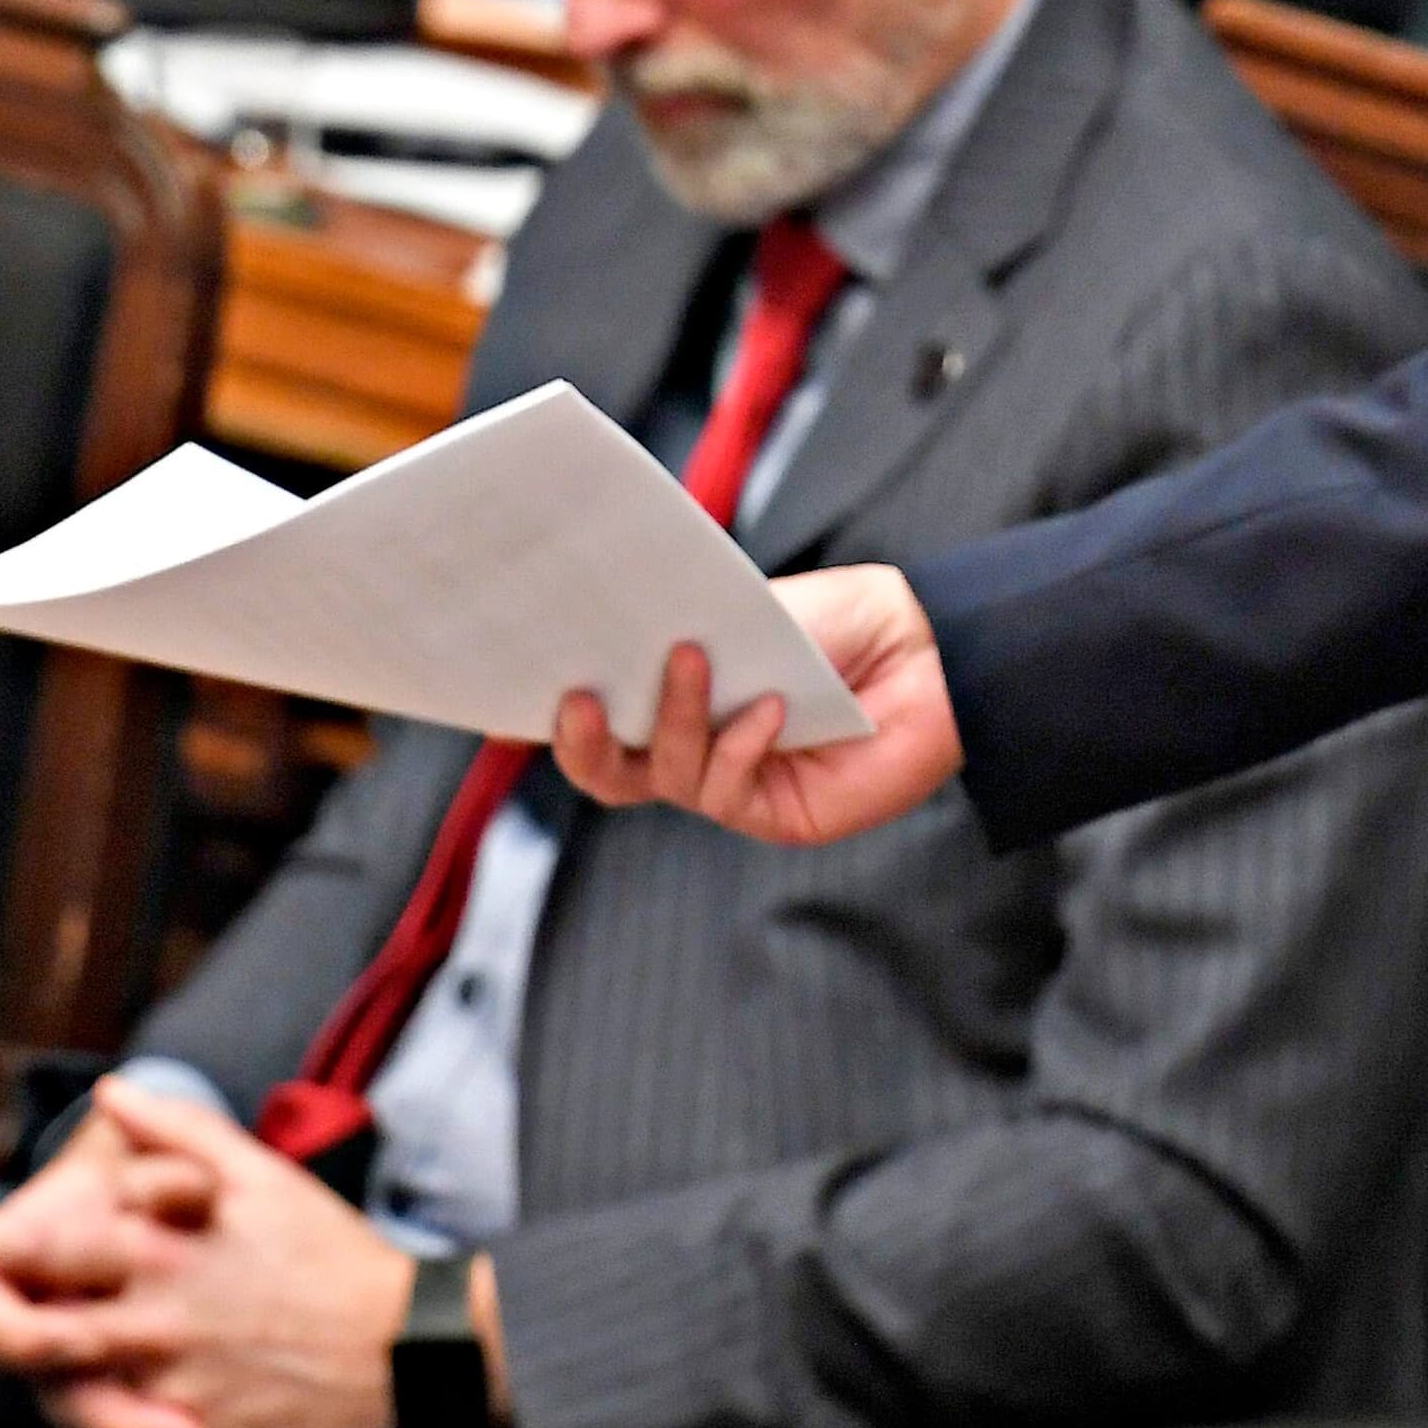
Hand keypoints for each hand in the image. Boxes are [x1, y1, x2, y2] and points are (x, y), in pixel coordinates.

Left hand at [0, 1078, 410, 1427]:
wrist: (408, 1346)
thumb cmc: (326, 1253)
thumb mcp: (262, 1175)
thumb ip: (178, 1132)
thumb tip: (110, 1095)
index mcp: (168, 1243)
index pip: (53, 1236)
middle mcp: (158, 1311)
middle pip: (38, 1317)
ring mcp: (172, 1380)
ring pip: (61, 1385)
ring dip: (4, 1368)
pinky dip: (85, 1425)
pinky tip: (66, 1406)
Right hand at [550, 567, 963, 845]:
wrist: (927, 647)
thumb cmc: (838, 623)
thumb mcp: (741, 613)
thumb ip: (673, 629)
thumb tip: (590, 623)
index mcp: (676, 700)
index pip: (595, 718)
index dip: (542, 713)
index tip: (501, 690)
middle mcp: (694, 750)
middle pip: (608, 773)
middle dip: (580, 741)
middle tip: (574, 697)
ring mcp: (733, 787)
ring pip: (663, 774)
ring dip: (673, 716)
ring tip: (692, 660)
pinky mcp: (777, 814)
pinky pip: (728, 788)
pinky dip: (740, 743)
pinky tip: (770, 708)